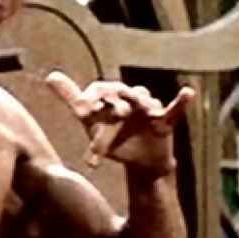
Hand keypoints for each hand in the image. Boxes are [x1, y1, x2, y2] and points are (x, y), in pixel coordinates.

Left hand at [46, 72, 194, 174]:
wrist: (138, 162)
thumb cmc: (113, 138)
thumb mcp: (90, 121)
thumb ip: (71, 97)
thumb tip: (50, 75)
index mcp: (111, 98)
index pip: (100, 90)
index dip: (92, 96)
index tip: (83, 107)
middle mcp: (129, 98)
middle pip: (122, 93)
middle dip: (116, 101)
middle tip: (112, 113)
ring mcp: (147, 108)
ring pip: (143, 100)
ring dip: (140, 102)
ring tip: (139, 106)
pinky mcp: (163, 121)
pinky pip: (175, 108)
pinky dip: (182, 100)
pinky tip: (188, 92)